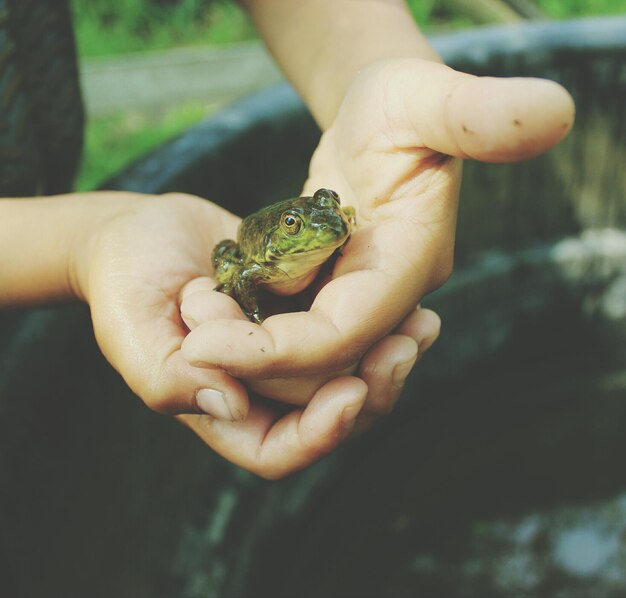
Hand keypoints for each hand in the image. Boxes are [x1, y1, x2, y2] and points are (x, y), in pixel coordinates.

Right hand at [75, 192, 439, 477]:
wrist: (142, 230)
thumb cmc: (125, 280)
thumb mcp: (132, 329)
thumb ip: (169, 378)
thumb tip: (230, 404)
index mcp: (220, 407)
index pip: (277, 450)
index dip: (319, 433)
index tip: (352, 393)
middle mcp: (260, 388)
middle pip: (327, 417)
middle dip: (371, 389)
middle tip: (404, 348)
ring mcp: (285, 352)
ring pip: (349, 376)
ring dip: (387, 359)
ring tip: (422, 325)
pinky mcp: (301, 314)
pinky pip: (349, 333)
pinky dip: (381, 323)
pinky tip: (411, 303)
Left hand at [181, 58, 574, 376]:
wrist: (384, 118)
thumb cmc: (404, 103)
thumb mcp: (429, 99)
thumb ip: (480, 114)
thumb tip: (555, 112)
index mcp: (410, 262)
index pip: (349, 329)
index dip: (286, 349)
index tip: (209, 346)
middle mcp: (389, 293)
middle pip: (326, 358)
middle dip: (257, 360)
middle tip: (189, 344)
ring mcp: (362, 297)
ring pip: (307, 354)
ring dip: (249, 350)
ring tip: (192, 326)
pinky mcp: (336, 291)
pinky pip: (295, 329)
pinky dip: (255, 331)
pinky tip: (213, 314)